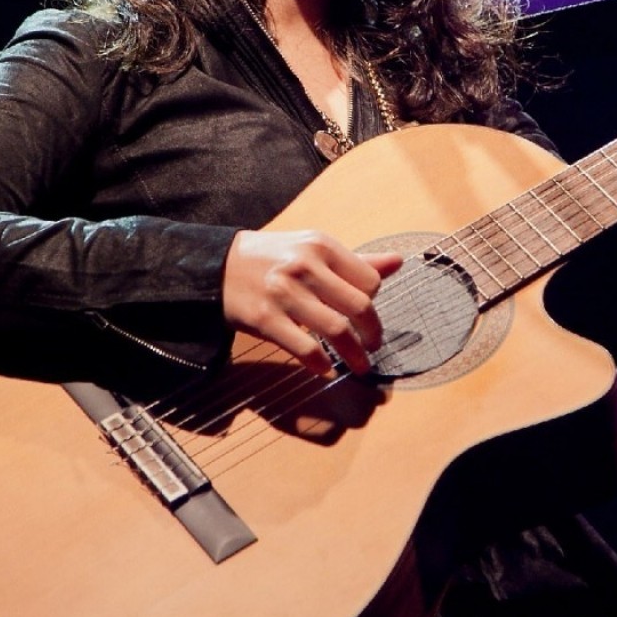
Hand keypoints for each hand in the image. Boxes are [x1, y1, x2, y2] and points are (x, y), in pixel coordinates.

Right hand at [222, 230, 402, 375]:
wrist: (217, 266)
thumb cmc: (274, 258)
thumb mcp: (314, 249)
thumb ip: (356, 261)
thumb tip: (398, 262)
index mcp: (321, 246)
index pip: (369, 280)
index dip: (375, 302)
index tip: (369, 317)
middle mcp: (304, 266)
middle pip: (359, 306)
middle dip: (373, 333)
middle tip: (374, 346)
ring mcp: (284, 293)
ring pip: (336, 330)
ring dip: (354, 355)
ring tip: (361, 366)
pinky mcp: (265, 319)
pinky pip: (304, 348)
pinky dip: (320, 363)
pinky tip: (326, 369)